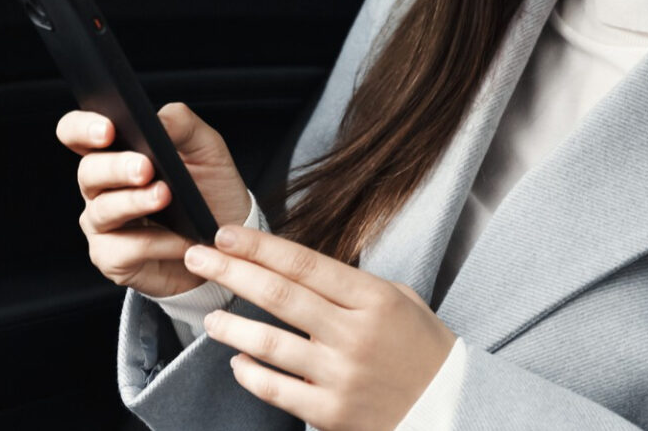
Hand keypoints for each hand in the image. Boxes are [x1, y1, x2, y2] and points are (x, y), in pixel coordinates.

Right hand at [58, 103, 253, 297]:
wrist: (228, 242)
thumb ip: (183, 126)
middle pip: (88, 172)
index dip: (82, 128)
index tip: (107, 129)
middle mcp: (100, 188)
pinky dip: (157, 242)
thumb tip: (159, 119)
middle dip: (115, 167)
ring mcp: (102, 225)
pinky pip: (125, 249)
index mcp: (114, 153)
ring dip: (134, 202)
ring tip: (165, 196)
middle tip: (145, 167)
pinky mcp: (112, 258)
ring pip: (103, 210)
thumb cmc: (211, 191)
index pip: (77, 133)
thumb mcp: (207, 150)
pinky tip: (181, 240)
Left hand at [183, 225, 456, 430]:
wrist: (451, 408)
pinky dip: (249, 373)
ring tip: (211, 319)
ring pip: (268, 344)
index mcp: (373, 299)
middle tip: (196, 258)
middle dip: (230, 272)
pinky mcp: (331, 414)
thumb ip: (350, 284)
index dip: (259, 246)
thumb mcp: (399, 301)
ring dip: (230, 328)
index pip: (304, 263)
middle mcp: (355, 334)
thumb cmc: (421, 349)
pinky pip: (276, 390)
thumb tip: (293, 265)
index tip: (224, 234)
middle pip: (278, 295)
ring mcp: (341, 375)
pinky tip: (238, 362)